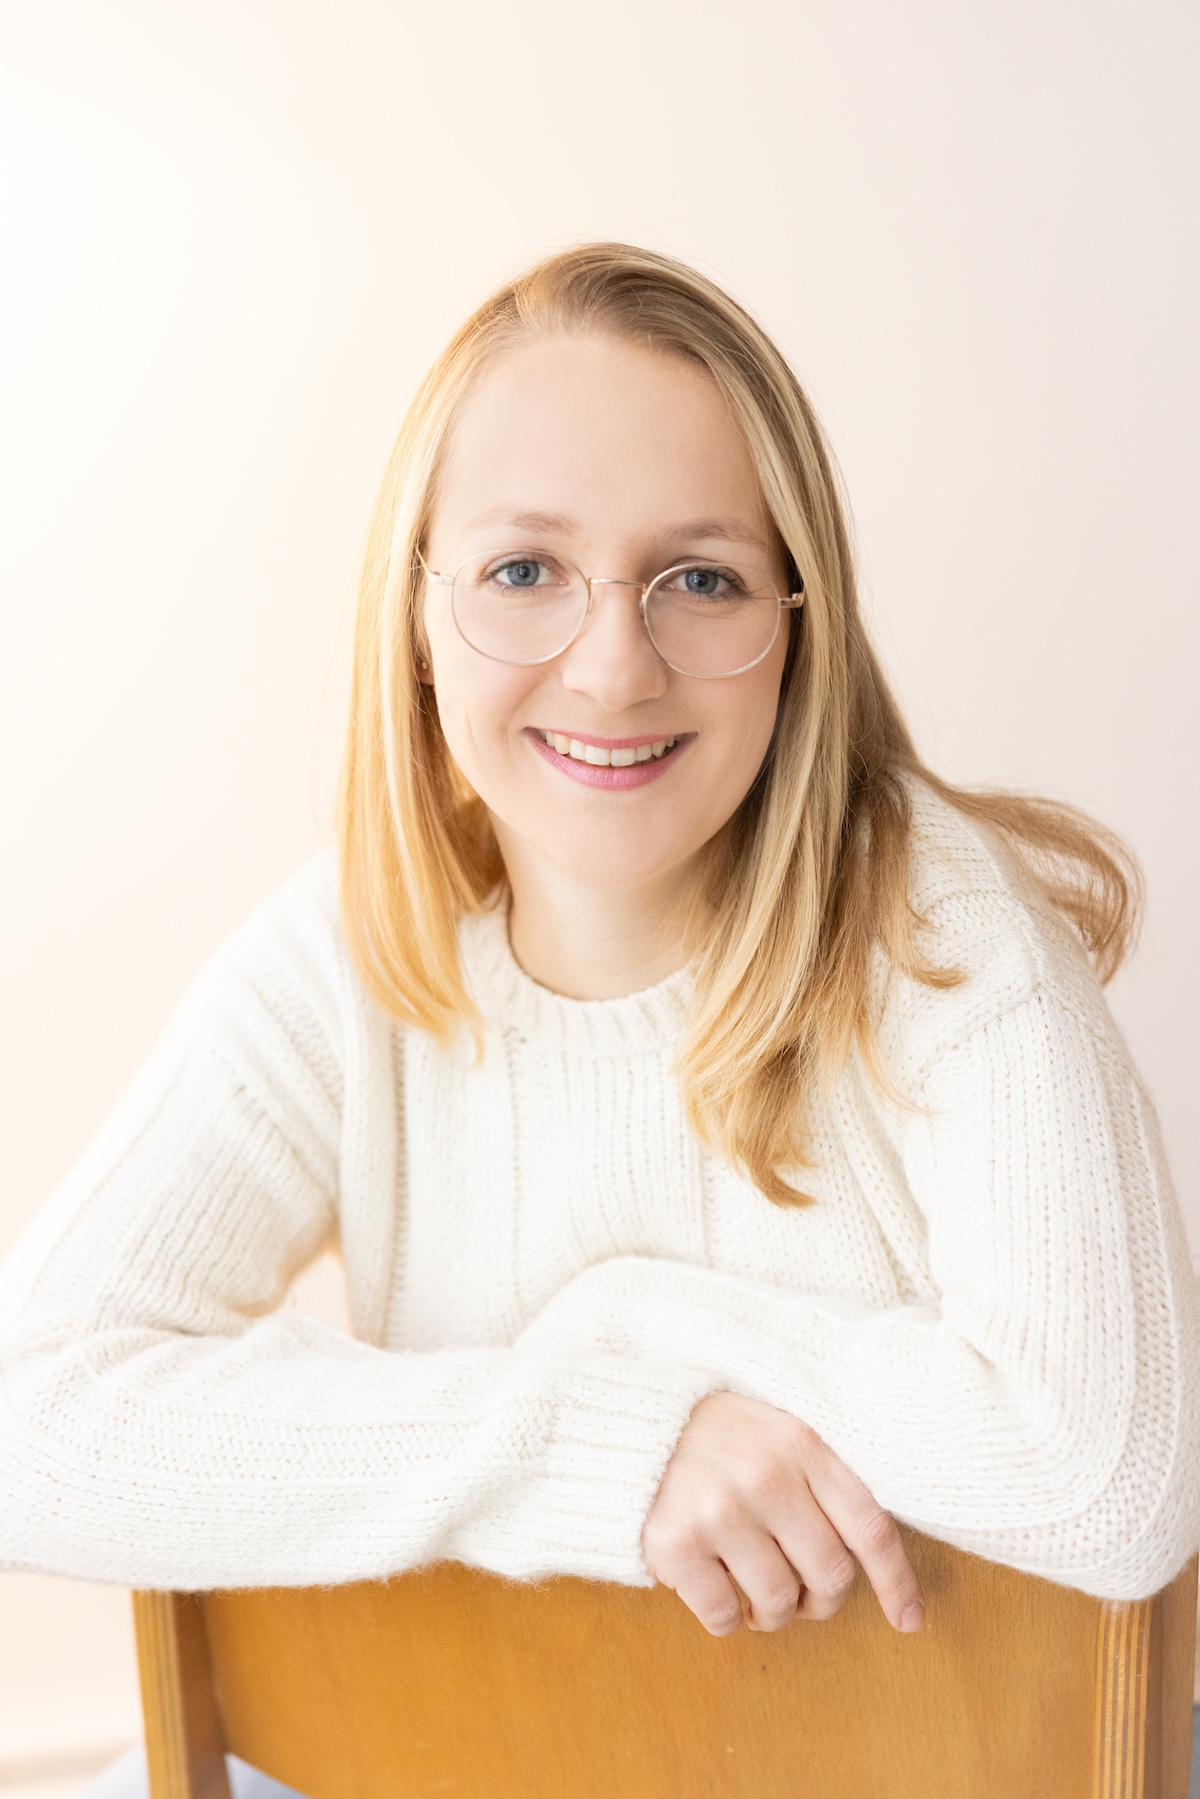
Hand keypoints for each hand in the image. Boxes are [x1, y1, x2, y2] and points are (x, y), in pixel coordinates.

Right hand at [642, 1391, 925, 1636]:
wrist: (632, 1422)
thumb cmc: (718, 1439)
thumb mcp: (779, 1434)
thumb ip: (822, 1482)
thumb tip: (874, 1561)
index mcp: (802, 1445)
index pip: (871, 1527)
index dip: (896, 1582)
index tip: (909, 1619)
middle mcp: (767, 1476)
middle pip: (831, 1575)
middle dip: (821, 1600)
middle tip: (800, 1594)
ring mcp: (720, 1510)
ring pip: (780, 1604)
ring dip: (771, 1613)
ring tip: (751, 1590)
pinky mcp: (676, 1543)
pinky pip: (725, 1617)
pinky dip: (726, 1617)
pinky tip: (712, 1583)